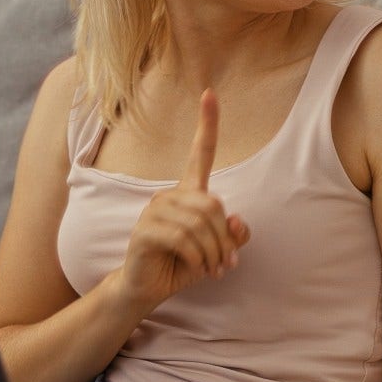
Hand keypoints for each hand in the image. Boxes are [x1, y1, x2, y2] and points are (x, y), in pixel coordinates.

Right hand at [115, 89, 250, 309]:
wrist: (147, 288)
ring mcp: (153, 211)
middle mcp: (169, 196)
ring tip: (215, 269)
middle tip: (227, 264)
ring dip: (214, 252)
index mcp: (188, 193)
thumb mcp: (217, 252)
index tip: (210, 93)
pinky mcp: (145, 231)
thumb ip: (233, 235)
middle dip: (225, 239)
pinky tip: (199, 269)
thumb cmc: (183, 265)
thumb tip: (237, 222)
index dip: (207, 124)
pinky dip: (199, 258)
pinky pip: (183, 239)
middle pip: (212, 205)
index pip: (201, 153)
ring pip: (199, 224)